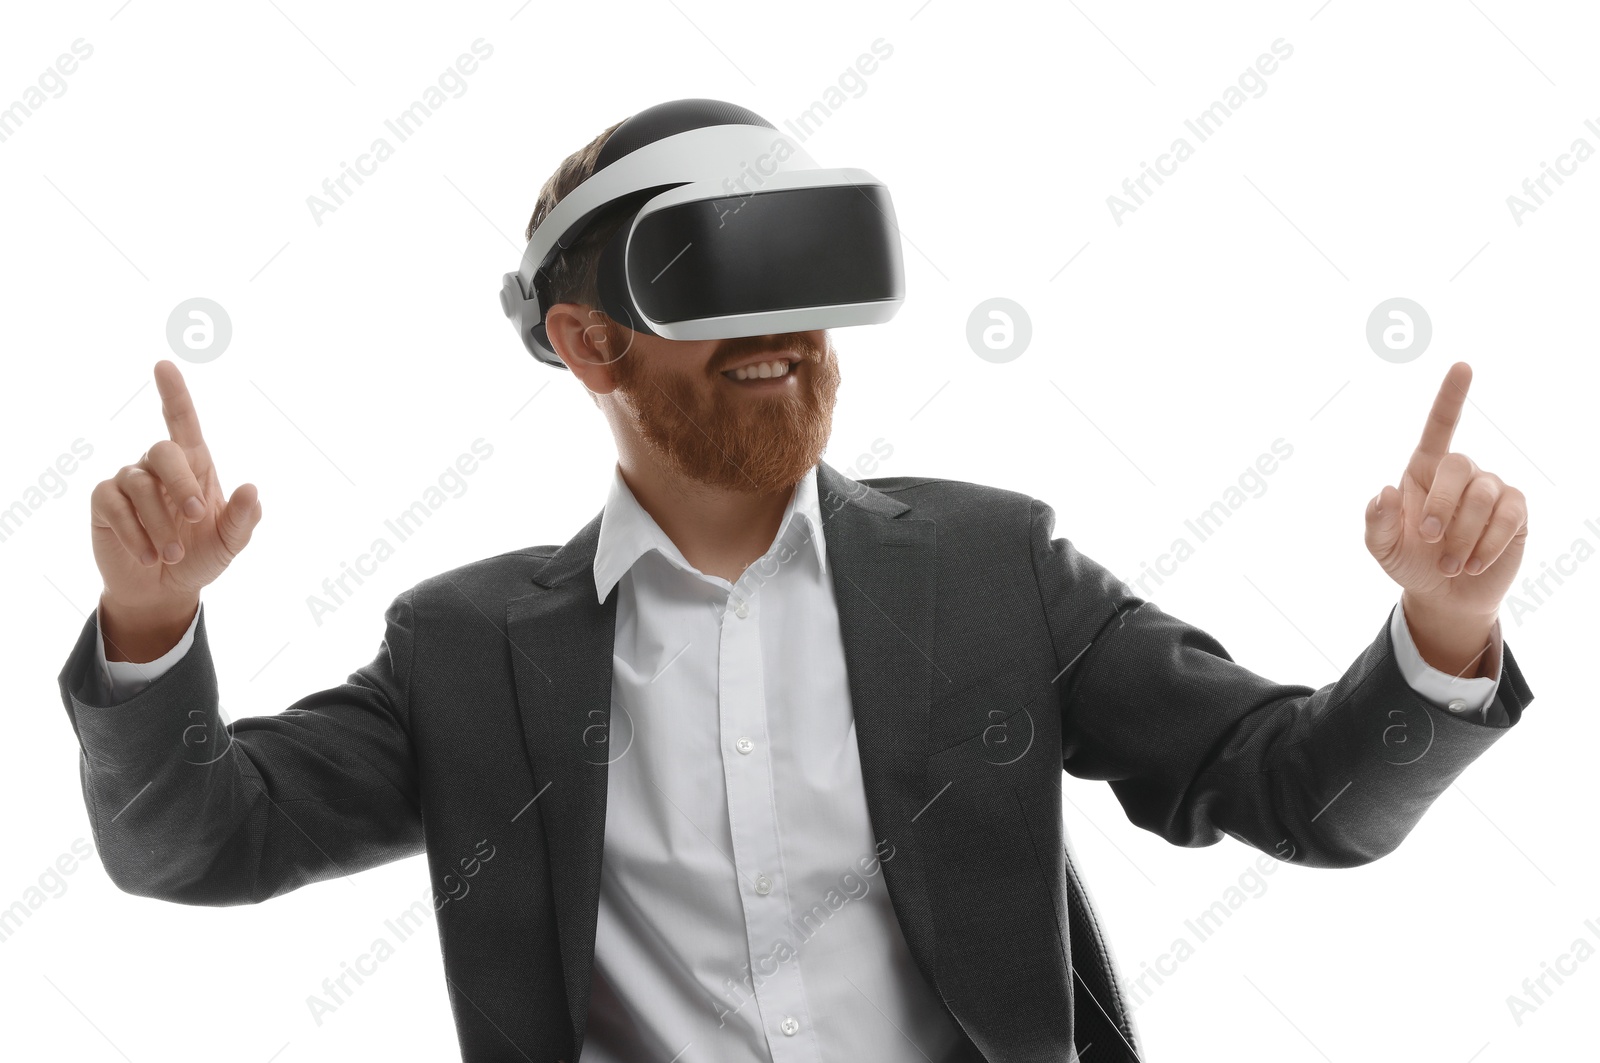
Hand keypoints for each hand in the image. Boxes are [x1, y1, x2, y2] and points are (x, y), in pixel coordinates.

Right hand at [90, 360, 261, 618]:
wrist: (163, 591)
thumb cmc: (199, 558)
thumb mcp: (230, 543)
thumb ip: (244, 518)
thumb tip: (253, 488)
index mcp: (194, 466)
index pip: (182, 421)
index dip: (174, 394)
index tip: (163, 365)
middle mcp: (159, 468)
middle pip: (162, 450)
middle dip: (182, 483)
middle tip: (196, 518)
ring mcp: (129, 482)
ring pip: (139, 484)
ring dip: (159, 522)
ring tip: (173, 554)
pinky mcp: (104, 504)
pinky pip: (114, 505)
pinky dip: (134, 533)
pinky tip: (149, 556)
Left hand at [1363, 361, 1527, 618]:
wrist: (1443, 594)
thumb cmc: (1409, 561)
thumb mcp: (1381, 546)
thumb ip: (1377, 520)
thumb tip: (1386, 490)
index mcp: (1423, 470)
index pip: (1440, 426)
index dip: (1451, 396)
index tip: (1463, 366)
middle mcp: (1460, 474)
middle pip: (1458, 466)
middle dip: (1442, 504)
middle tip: (1430, 539)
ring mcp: (1491, 490)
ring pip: (1483, 496)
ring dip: (1462, 535)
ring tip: (1450, 563)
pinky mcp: (1515, 513)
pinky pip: (1509, 516)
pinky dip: (1488, 543)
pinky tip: (1472, 564)